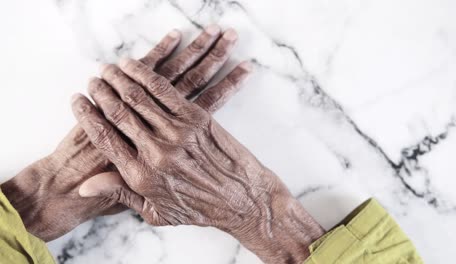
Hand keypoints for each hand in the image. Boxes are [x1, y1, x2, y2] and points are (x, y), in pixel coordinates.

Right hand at [1, 25, 250, 241]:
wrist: (242, 199)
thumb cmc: (198, 208)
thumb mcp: (156, 212)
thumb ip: (121, 194)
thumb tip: (84, 186)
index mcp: (142, 175)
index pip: (104, 138)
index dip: (87, 116)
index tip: (77, 100)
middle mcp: (157, 151)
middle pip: (119, 113)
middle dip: (102, 92)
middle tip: (94, 81)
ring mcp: (178, 132)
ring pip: (140, 96)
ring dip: (120, 78)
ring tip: (110, 69)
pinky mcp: (198, 118)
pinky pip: (166, 90)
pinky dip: (147, 74)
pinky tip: (135, 66)